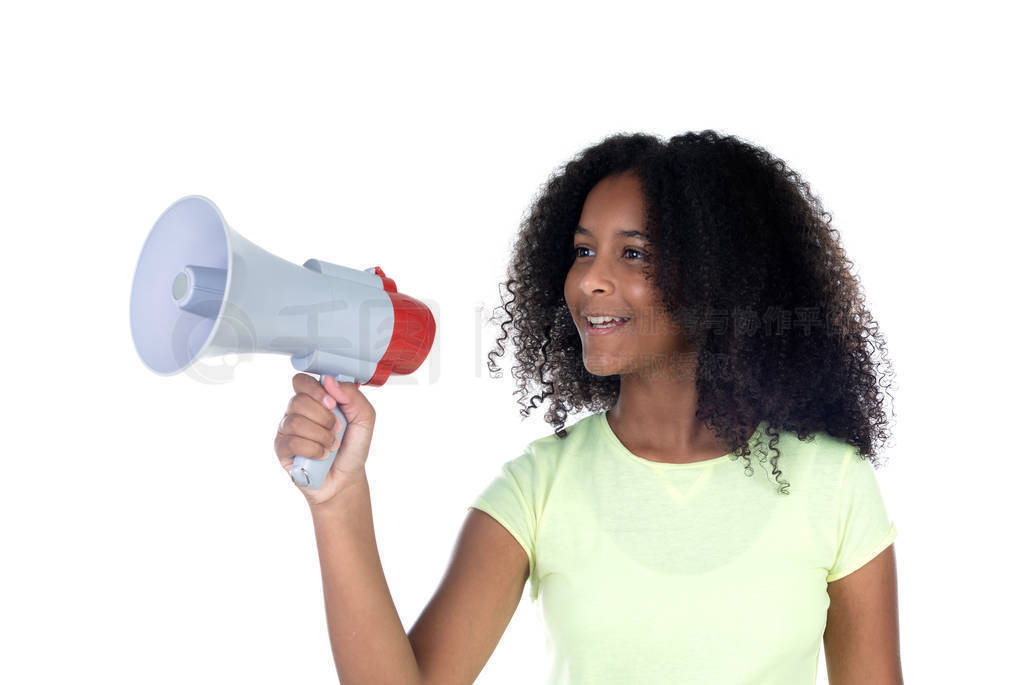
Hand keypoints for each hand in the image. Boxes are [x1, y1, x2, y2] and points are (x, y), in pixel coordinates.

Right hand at [274, 373, 376, 506]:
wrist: (347, 477)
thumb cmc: (353, 446)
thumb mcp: (364, 418)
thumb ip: (352, 395)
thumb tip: (328, 381)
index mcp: (314, 399)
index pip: (302, 381)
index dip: (316, 390)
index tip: (333, 404)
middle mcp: (297, 412)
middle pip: (298, 401)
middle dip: (324, 418)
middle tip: (337, 429)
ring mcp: (287, 430)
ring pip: (295, 422)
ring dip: (321, 435)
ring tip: (332, 445)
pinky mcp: (282, 449)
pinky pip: (291, 442)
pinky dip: (313, 449)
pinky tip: (322, 455)